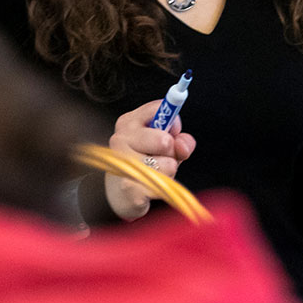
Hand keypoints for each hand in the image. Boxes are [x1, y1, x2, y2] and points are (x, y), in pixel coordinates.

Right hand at [105, 99, 197, 220]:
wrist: (122, 194)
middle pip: (164, 140)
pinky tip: (151, 187)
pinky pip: (162, 185)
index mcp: (128, 122)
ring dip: (170, 172)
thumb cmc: (148, 163)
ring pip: (167, 165)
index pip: (158, 109)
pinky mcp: (128, 188)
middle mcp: (120, 139)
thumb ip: (180, 141)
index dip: (173, 123)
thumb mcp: (166, 148)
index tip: (171, 133)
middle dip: (172, 152)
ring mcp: (121, 163)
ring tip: (157, 174)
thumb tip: (182, 146)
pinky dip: (163, 188)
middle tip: (161, 158)